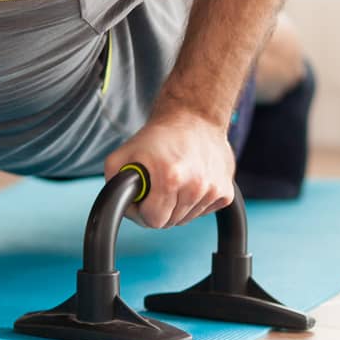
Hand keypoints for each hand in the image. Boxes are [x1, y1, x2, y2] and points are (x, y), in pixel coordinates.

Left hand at [104, 103, 235, 228]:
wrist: (194, 117)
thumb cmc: (160, 136)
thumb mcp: (125, 153)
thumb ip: (114, 181)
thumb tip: (118, 204)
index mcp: (169, 177)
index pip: (153, 220)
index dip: (142, 212)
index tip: (142, 199)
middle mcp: (195, 186)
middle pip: (170, 222)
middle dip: (159, 209)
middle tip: (156, 189)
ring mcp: (213, 190)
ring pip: (186, 219)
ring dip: (177, 206)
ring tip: (174, 181)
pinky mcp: (225, 192)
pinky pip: (203, 212)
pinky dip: (194, 202)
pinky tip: (190, 181)